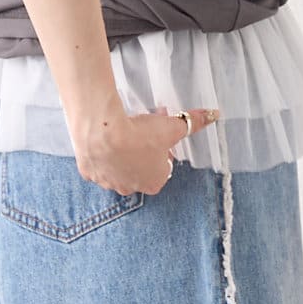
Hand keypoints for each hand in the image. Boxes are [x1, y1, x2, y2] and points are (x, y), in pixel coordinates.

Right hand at [70, 101, 221, 195]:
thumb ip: (193, 122)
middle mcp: (131, 188)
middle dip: (142, 152)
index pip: (162, 168)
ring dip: (121, 154)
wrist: (103, 132)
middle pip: (140, 169)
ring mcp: (108, 183)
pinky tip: (103, 139)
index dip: (162, 150)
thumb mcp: (172, 127)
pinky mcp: (89, 173)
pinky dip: (100, 154)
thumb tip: (214, 115)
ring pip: (117, 169)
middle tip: (141, 131)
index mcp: (154, 183)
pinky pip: (97, 165)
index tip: (159, 136)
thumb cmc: (140, 134)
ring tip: (121, 133)